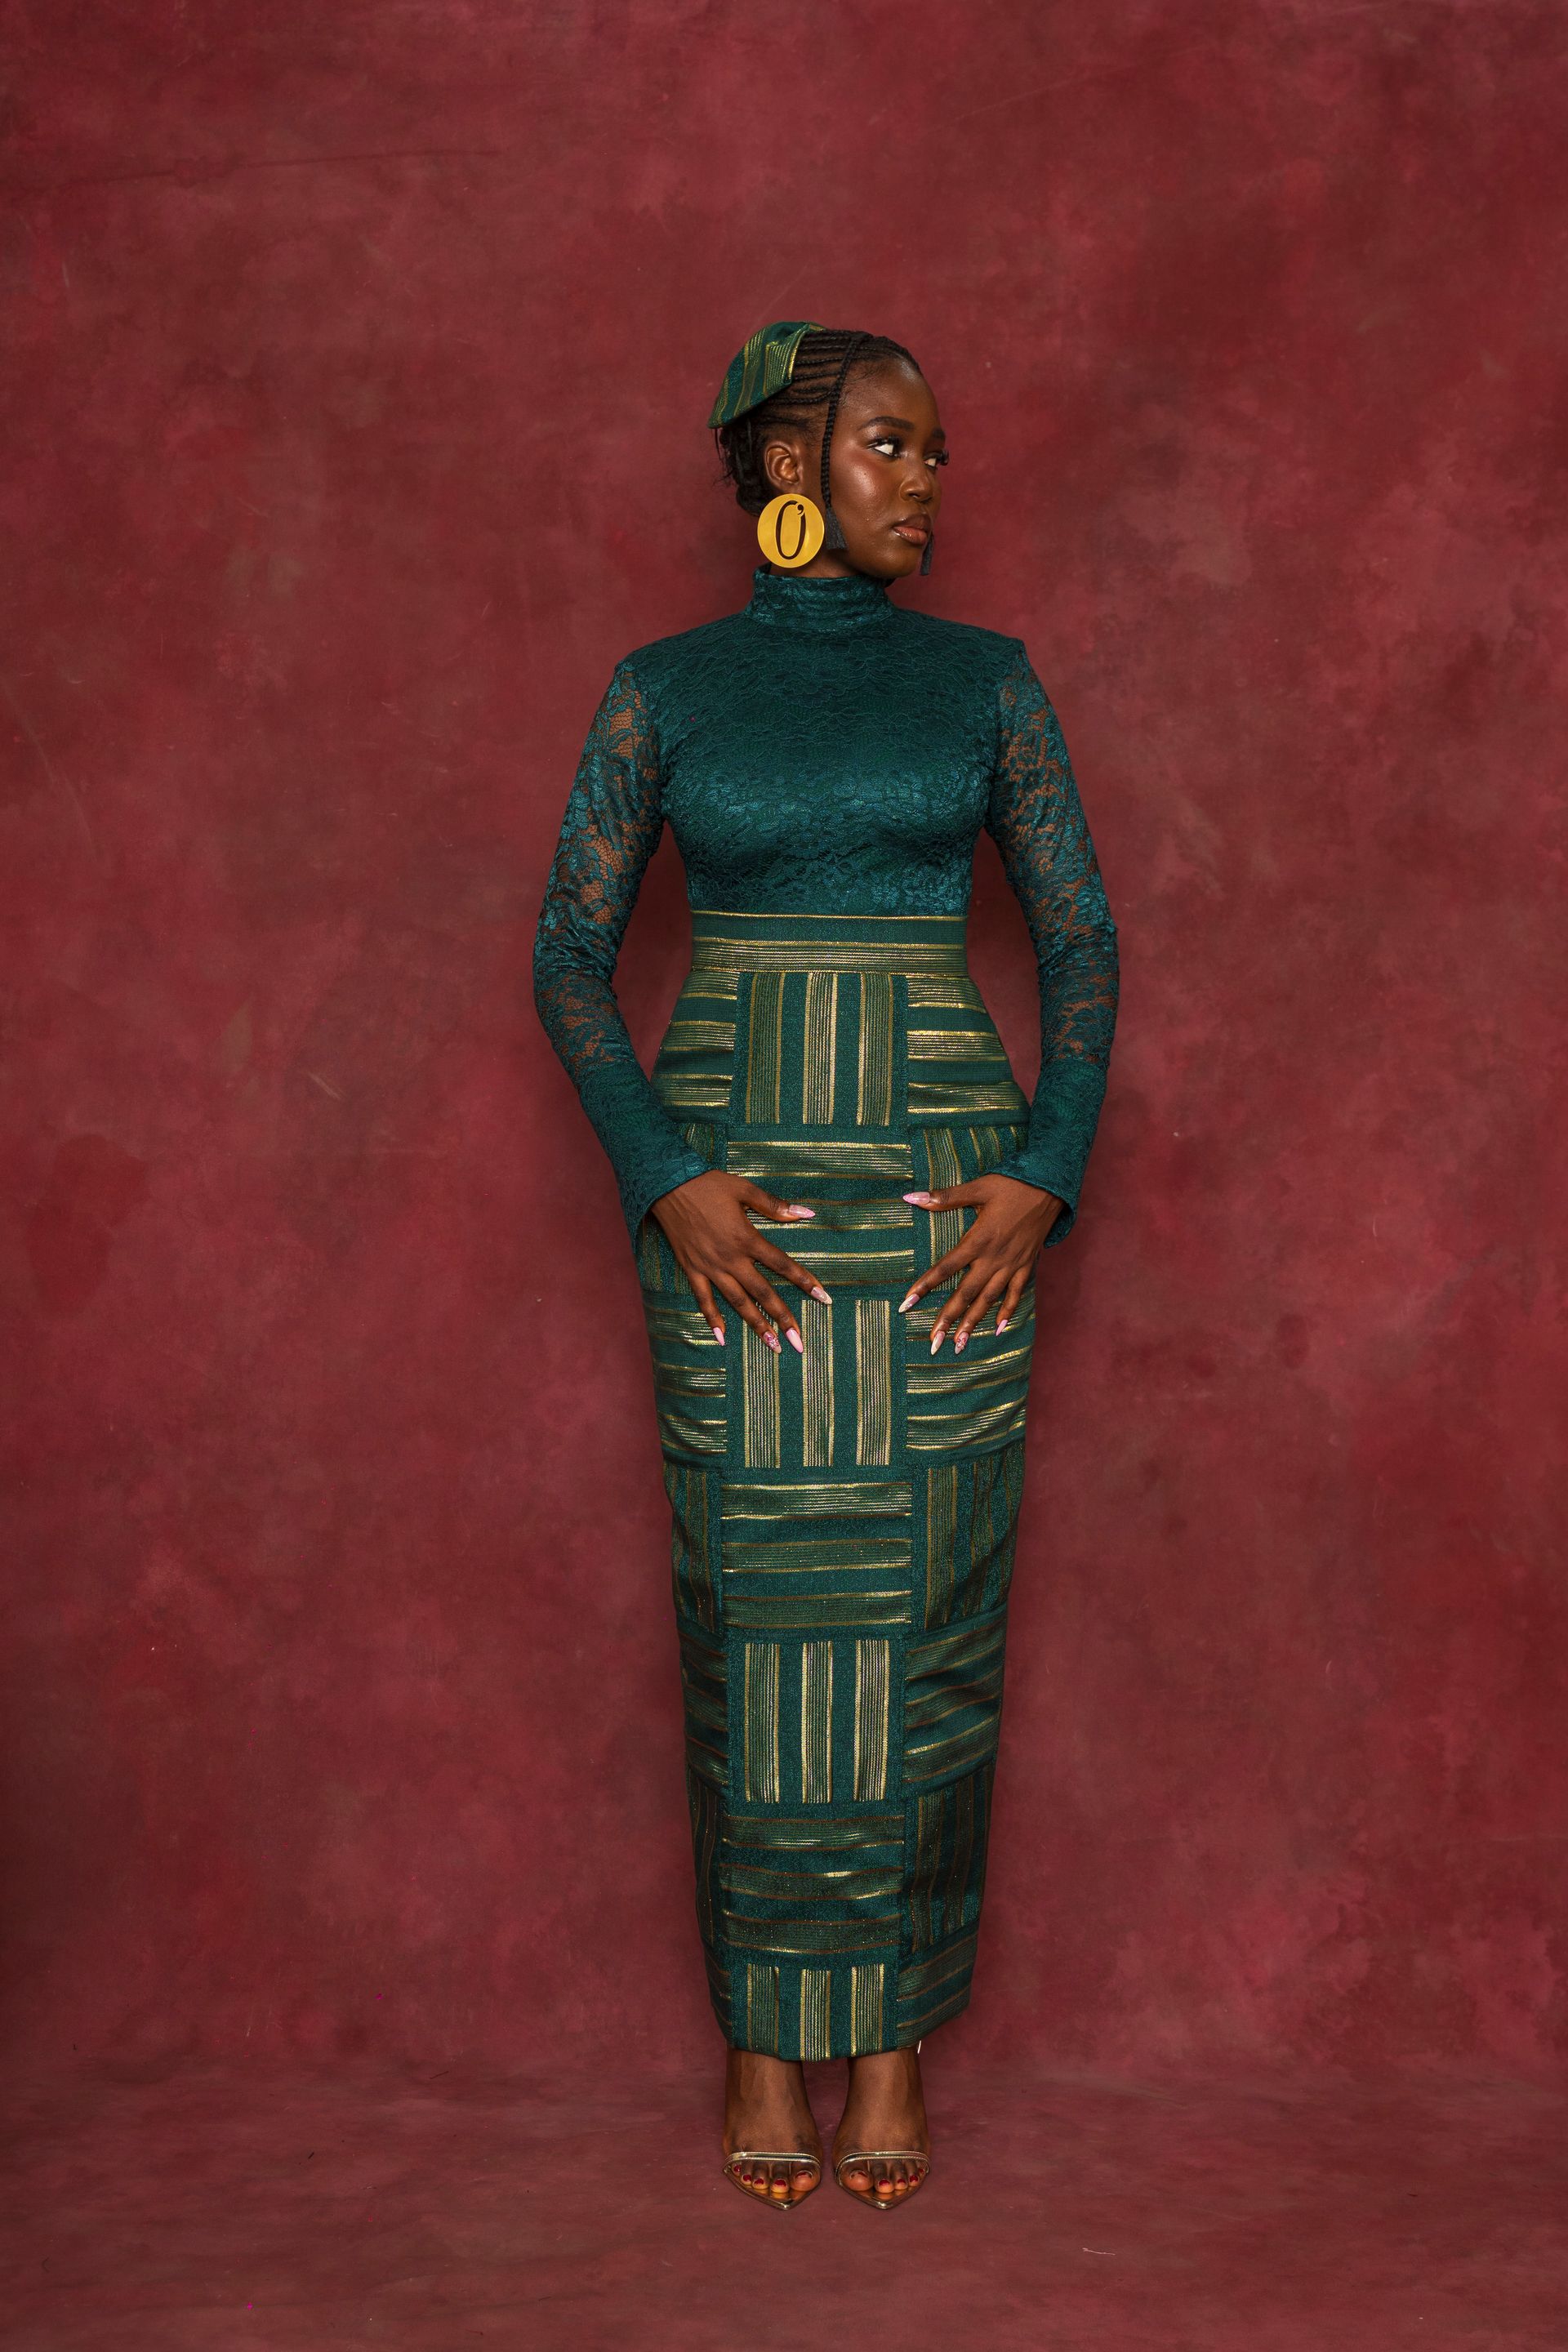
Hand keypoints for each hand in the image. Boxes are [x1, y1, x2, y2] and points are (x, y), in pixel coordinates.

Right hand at [651, 1170, 830, 1352]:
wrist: (668, 1185)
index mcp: (747, 1238)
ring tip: (772, 1346)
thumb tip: (806, 1213)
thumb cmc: (708, 1184)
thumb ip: (775, 1206)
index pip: (782, 1265)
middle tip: (799, 1341)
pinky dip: (712, 1319)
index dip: (805, 1281)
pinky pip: (703, 1299)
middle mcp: (731, 1258)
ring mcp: (710, 1267)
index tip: (823, 1298)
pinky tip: (722, 1338)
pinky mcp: (691, 1269)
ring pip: (737, 1302)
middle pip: (762, 1293)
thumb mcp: (744, 1189)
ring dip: (755, 1325)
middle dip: (783, 1318)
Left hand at [899, 1173, 1063, 1350]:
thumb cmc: (1011, 1185)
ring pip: (989, 1299)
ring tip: (959, 1344)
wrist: (1050, 1186)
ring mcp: (1011, 1264)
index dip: (925, 1286)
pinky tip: (997, 1329)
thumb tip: (911, 1198)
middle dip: (948, 1319)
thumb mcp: (978, 1187)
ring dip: (973, 1322)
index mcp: (979, 1239)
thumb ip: (945, 1197)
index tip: (907, 1304)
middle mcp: (994, 1257)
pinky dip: (1007, 1312)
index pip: (946, 1267)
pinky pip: (1015, 1293)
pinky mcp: (1026, 1265)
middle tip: (933, 1341)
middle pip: (966, 1293)